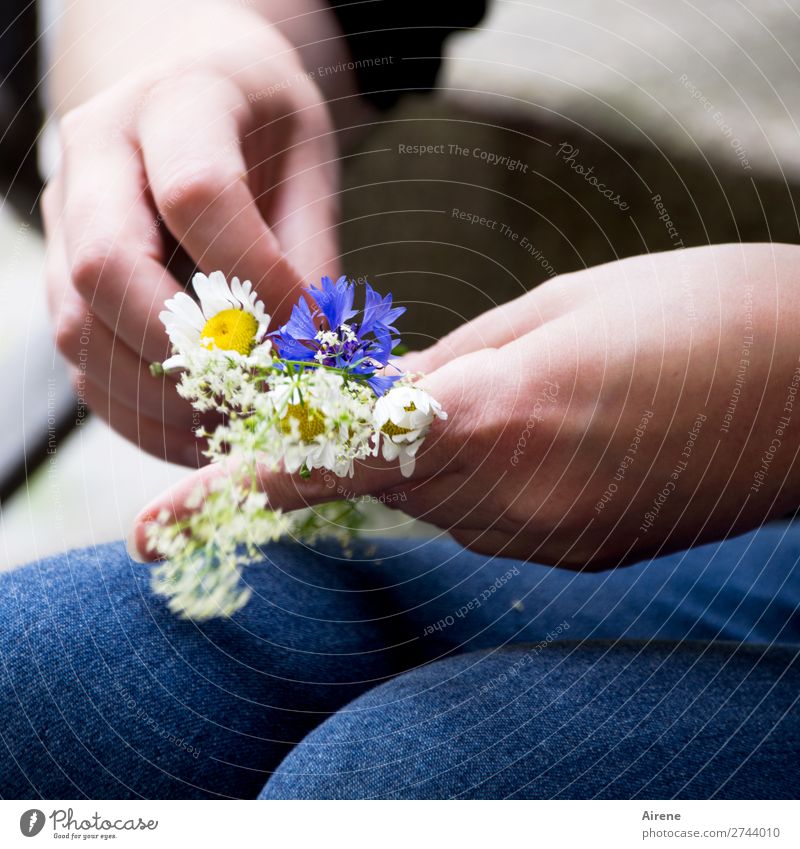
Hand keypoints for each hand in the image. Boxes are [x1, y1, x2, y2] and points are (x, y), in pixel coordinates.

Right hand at [44, 8, 337, 464]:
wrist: (201, 104)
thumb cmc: (268, 138)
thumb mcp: (310, 172)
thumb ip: (309, 259)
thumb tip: (305, 361)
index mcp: (173, 103)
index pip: (197, 195)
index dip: (259, 280)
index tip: (310, 333)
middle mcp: (95, 157)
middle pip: (108, 268)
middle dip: (192, 351)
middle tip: (262, 392)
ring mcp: (65, 221)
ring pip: (80, 330)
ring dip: (163, 398)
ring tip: (238, 423)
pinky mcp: (63, 280)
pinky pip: (83, 364)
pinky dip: (141, 415)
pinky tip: (202, 432)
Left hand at [130, 243, 799, 569]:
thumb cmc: (697, 314)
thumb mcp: (556, 307)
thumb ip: (453, 364)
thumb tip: (391, 400)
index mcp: (496, 416)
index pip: (337, 457)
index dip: (247, 483)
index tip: (166, 521)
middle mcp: (513, 500)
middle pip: (384, 480)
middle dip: (362, 440)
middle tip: (384, 389)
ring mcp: (549, 541)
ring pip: (437, 502)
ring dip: (434, 454)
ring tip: (515, 396)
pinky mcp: (579, 556)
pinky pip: (492, 520)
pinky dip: (487, 478)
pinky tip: (551, 433)